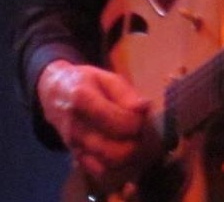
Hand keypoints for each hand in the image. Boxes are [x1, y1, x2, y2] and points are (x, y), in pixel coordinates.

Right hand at [37, 59, 156, 191]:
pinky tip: (119, 148)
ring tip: (133, 138)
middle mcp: (75, 126)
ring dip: (127, 154)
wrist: (54, 94)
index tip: (142, 115)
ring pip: (107, 162)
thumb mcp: (107, 78)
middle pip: (113, 149)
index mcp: (83, 99)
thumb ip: (126, 94)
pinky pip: (97, 169)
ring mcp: (73, 144)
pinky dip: (113, 164)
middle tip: (140, 129)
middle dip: (134, 142)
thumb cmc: (86, 82)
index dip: (136, 122)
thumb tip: (145, 108)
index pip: (116, 121)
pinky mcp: (74, 155)